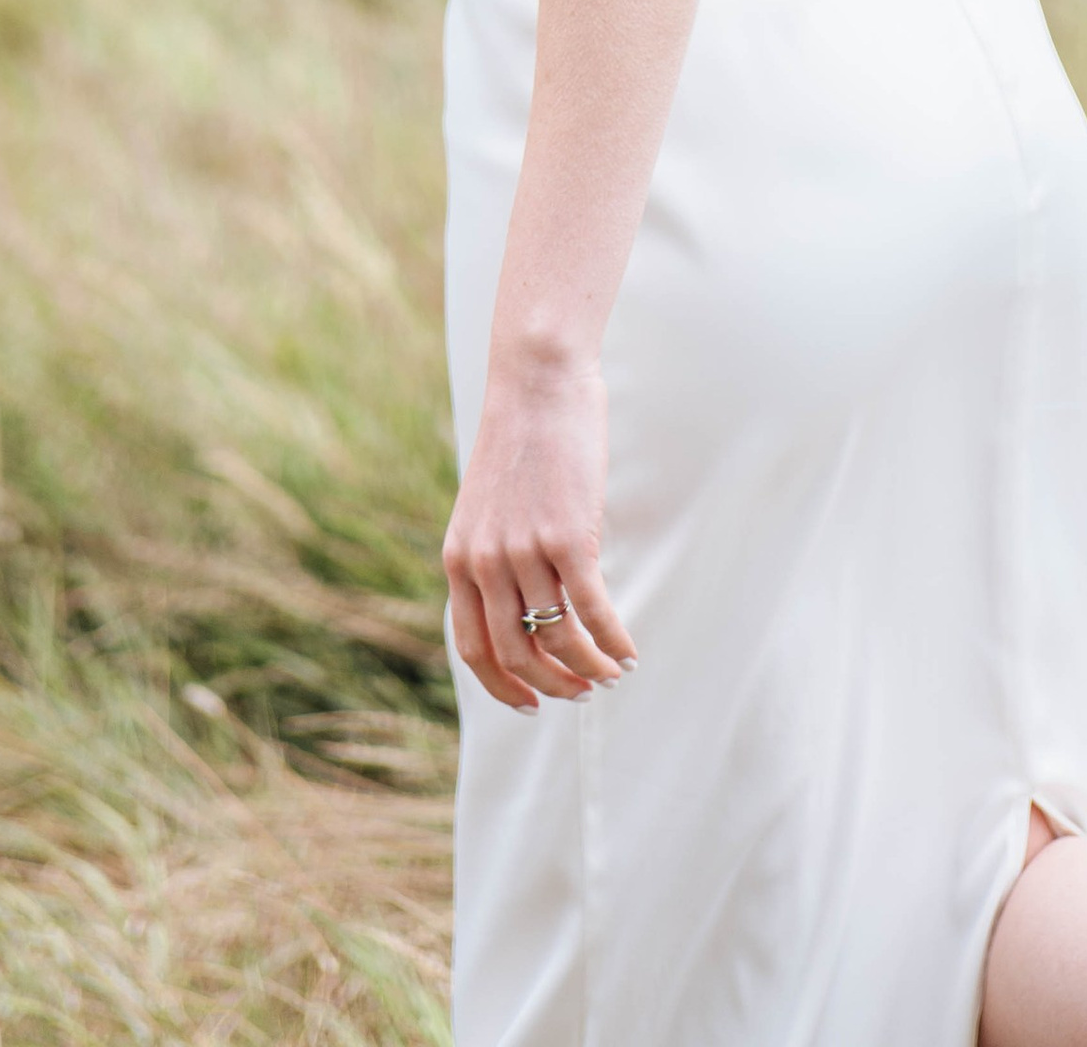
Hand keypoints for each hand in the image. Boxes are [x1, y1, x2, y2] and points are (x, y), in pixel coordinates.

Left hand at [442, 347, 636, 712]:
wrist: (538, 383)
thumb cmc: (522, 439)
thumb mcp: (490, 506)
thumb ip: (496, 555)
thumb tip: (526, 605)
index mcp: (459, 558)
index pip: (472, 647)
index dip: (502, 685)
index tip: (530, 704)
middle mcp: (484, 563)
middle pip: (516, 653)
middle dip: (552, 685)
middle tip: (582, 692)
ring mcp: (525, 552)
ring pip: (557, 639)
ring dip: (588, 668)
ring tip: (612, 673)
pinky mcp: (567, 537)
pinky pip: (592, 611)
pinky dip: (612, 641)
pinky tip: (628, 651)